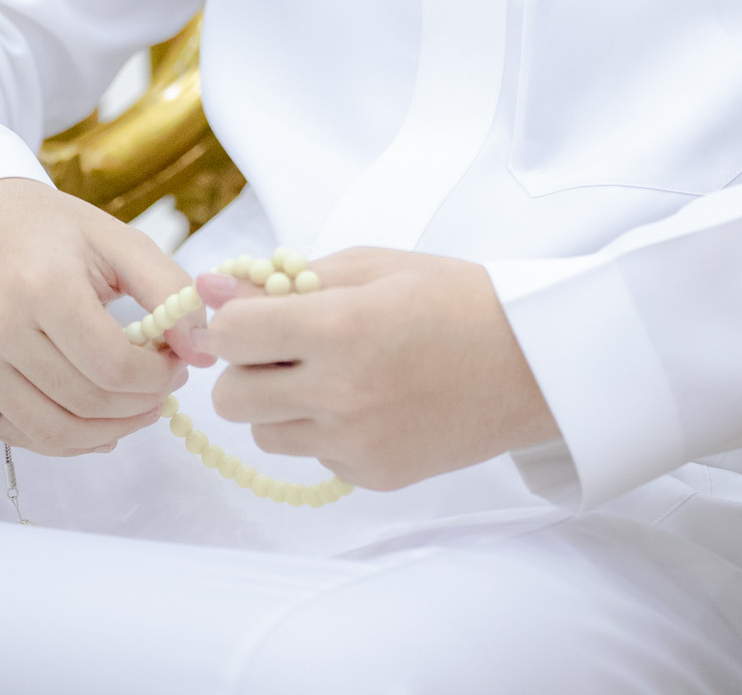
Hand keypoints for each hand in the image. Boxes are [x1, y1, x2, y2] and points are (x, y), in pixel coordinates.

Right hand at [0, 177, 211, 455]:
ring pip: (51, 433)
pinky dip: (61, 436)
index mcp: (40, 285)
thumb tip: (203, 348)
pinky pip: (14, 432)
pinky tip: (89, 417)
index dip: (159, 377)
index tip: (176, 364)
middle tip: (161, 386)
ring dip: (107, 430)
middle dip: (140, 404)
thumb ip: (167, 290)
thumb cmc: (45, 228)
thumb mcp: (114, 240)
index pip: (113, 366)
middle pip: (86, 404)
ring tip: (133, 407)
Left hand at [190, 247, 558, 489]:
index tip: (261, 312)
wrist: (530, 362)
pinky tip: (369, 403)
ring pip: (265, 433)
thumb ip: (289, 278)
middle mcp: (340, 394)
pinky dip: (325, 431)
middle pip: (231, 398)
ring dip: (280, 403)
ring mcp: (356, 444)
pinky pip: (314, 456)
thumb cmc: (453, 297)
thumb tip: (212, 287)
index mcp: (339, 328)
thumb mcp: (374, 265)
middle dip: (248, 368)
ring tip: (331, 374)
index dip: (239, 318)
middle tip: (287, 348)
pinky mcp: (373, 477)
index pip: (231, 335)